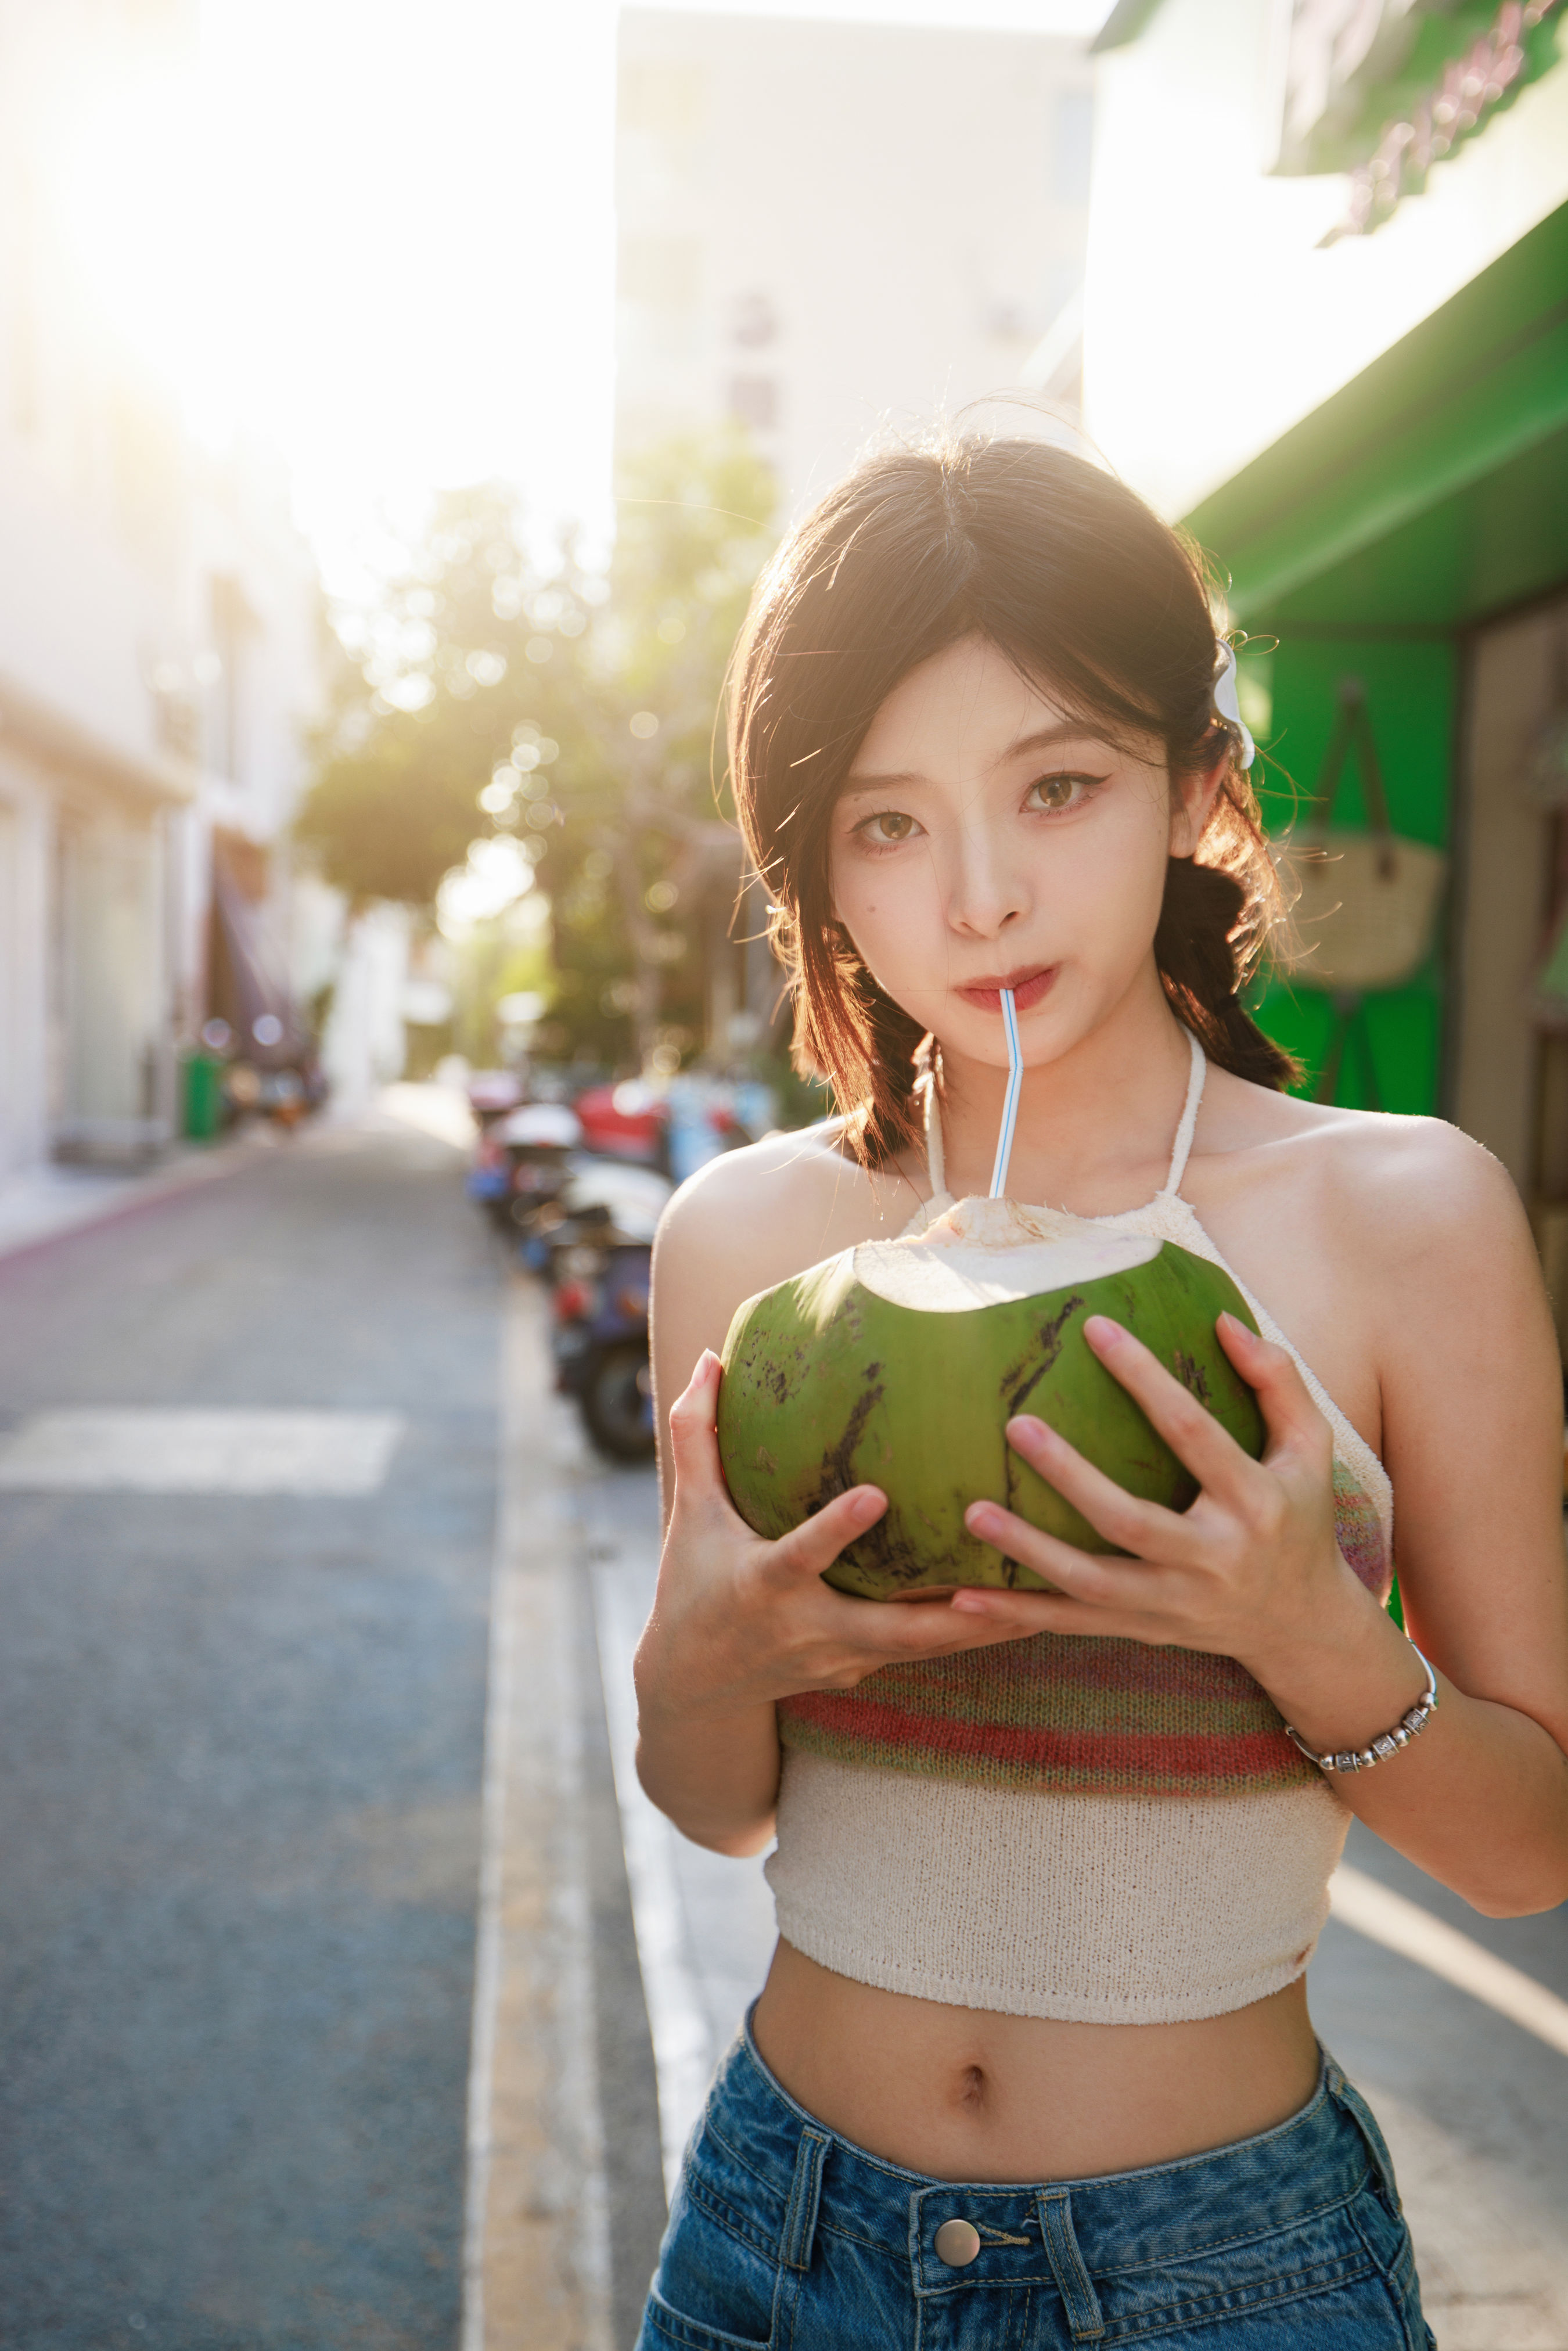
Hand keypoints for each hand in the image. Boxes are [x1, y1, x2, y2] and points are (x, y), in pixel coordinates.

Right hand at [637, 1350, 1046, 1724]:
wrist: (694, 1685)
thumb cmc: (691, 1582)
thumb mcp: (691, 1511)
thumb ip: (698, 1434)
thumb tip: (712, 1358)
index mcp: (762, 1583)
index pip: (800, 1555)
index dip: (836, 1529)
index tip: (876, 1495)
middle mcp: (806, 1627)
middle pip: (884, 1628)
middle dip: (946, 1614)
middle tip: (1006, 1579)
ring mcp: (838, 1657)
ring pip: (920, 1649)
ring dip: (983, 1629)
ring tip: (1049, 1601)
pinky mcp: (861, 1671)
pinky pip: (923, 1654)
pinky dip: (972, 1635)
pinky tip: (1029, 1613)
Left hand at [950, 1312, 1367, 1680]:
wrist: (1302, 1626)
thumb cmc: (1299, 1518)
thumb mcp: (1311, 1450)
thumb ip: (1277, 1381)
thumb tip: (1221, 1319)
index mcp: (1255, 1501)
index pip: (1193, 1433)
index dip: (1145, 1377)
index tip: (1095, 1327)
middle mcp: (1214, 1558)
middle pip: (1131, 1520)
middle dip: (1071, 1475)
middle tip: (1015, 1424)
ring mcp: (1176, 1602)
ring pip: (1092, 1582)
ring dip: (1029, 1551)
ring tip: (973, 1511)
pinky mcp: (1145, 1628)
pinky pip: (1073, 1624)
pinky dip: (1019, 1616)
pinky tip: (963, 1599)